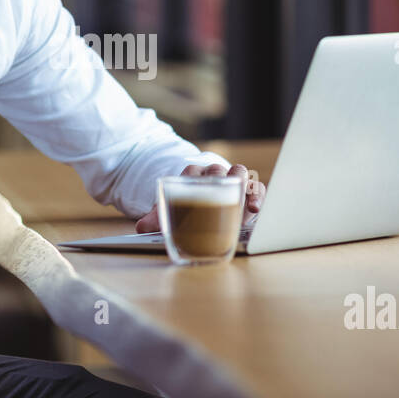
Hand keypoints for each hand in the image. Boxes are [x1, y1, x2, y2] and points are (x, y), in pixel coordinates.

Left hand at [135, 162, 265, 233]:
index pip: (193, 171)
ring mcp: (231, 180)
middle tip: (223, 197)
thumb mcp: (171, 211)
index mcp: (192, 176)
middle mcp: (213, 174)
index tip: (198, 191)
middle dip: (221, 181)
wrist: (203, 201)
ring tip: (245, 206)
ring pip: (239, 173)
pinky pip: (256, 186)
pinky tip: (254, 209)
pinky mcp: (248, 190)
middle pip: (218, 170)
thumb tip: (141, 227)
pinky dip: (257, 195)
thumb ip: (158, 218)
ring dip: (243, 186)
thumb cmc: (185, 206)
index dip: (195, 179)